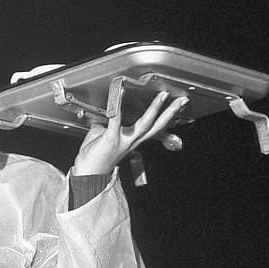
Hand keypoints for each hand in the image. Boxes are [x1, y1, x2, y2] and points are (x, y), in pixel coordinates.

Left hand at [71, 89, 187, 176]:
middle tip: (182, 100)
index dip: (166, 117)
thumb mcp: (104, 137)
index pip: (154, 128)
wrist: (86, 175)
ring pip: (145, 124)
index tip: (176, 106)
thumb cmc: (94, 159)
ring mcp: (123, 141)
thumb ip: (107, 124)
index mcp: (132, 141)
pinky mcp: (111, 139)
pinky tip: (120, 92)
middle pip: (156, 126)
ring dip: (155, 109)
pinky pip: (116, 118)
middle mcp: (131, 142)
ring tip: (163, 96)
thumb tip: (107, 112)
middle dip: (170, 113)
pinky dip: (118, 104)